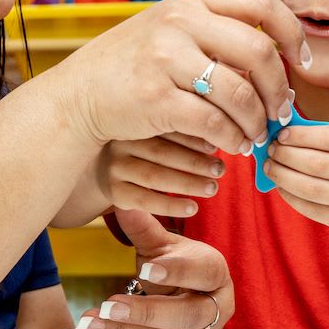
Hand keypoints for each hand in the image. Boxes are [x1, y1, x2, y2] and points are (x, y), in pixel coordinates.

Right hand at [52, 0, 308, 157]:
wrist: (78, 95)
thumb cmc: (132, 66)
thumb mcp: (170, 30)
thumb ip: (214, 29)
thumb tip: (277, 52)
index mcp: (191, 1)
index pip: (262, 3)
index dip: (292, 32)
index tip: (301, 62)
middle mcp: (180, 22)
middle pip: (260, 52)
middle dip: (279, 89)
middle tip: (281, 112)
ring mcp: (166, 58)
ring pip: (240, 92)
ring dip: (257, 121)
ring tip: (257, 135)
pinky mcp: (157, 98)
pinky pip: (214, 122)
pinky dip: (233, 138)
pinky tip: (235, 145)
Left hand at [76, 209, 231, 328]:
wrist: (191, 302)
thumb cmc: (178, 267)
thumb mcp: (164, 247)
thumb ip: (144, 228)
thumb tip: (121, 201)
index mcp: (215, 274)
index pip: (203, 273)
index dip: (176, 272)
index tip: (144, 269)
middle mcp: (215, 310)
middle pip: (187, 315)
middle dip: (145, 312)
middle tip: (108, 305)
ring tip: (89, 323)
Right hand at [97, 133, 224, 217]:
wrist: (105, 170)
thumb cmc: (144, 149)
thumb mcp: (158, 134)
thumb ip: (183, 131)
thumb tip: (222, 138)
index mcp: (134, 121)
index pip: (166, 128)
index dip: (194, 138)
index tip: (217, 148)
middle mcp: (120, 142)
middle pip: (161, 152)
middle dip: (195, 162)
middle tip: (220, 170)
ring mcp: (114, 167)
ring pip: (155, 176)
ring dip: (188, 183)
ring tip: (213, 188)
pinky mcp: (114, 192)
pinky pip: (145, 200)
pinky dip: (171, 205)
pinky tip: (193, 208)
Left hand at [263, 122, 328, 236]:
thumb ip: (327, 138)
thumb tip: (284, 134)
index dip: (301, 136)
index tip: (281, 135)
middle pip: (318, 164)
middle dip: (287, 156)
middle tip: (271, 151)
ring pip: (312, 189)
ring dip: (284, 177)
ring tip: (271, 168)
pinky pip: (314, 210)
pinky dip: (292, 197)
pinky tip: (282, 187)